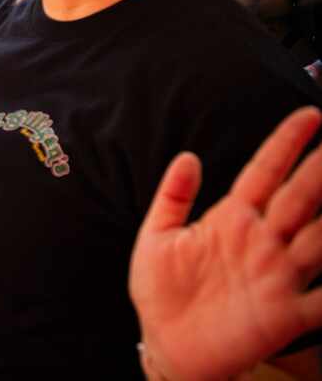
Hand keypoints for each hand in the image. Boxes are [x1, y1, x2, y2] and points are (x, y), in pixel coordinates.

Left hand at [129, 107, 321, 380]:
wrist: (165, 345)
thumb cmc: (161, 291)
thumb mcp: (157, 237)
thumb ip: (173, 196)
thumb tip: (187, 156)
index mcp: (232, 219)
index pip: (264, 173)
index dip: (286, 144)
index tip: (309, 116)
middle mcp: (261, 242)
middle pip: (299, 198)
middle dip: (320, 170)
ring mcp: (276, 276)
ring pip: (319, 240)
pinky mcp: (283, 314)